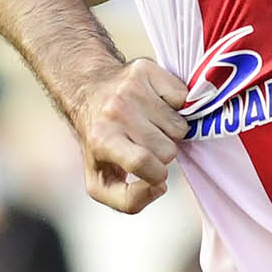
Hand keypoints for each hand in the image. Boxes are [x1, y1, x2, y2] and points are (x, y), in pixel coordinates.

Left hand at [73, 58, 189, 213]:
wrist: (87, 91)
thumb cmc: (99, 142)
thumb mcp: (100, 182)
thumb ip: (128, 201)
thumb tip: (160, 187)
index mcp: (101, 140)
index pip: (142, 162)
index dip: (156, 175)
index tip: (154, 175)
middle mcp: (115, 112)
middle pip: (167, 148)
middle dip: (162, 151)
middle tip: (145, 143)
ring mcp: (131, 89)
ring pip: (179, 125)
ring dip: (169, 130)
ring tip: (150, 124)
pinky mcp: (146, 70)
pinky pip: (184, 98)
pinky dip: (176, 105)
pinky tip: (157, 105)